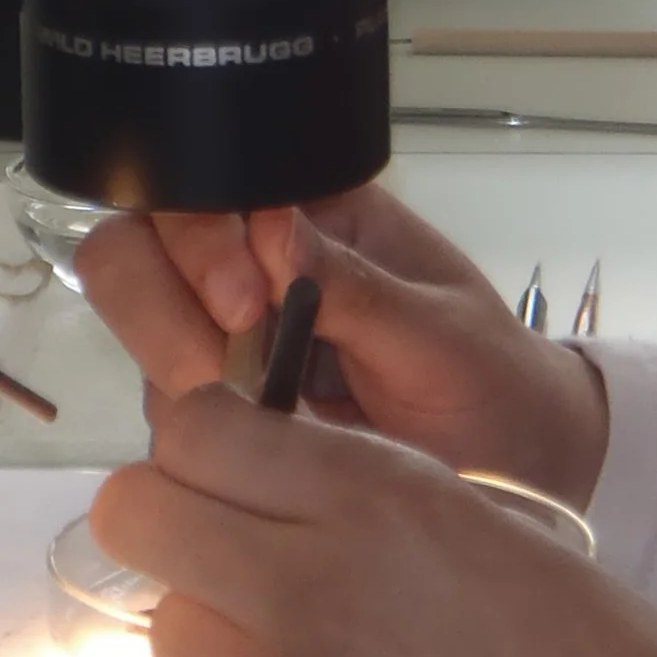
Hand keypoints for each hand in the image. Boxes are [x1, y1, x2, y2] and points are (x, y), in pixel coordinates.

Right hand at [80, 185, 610, 507]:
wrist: (514, 470)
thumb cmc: (490, 381)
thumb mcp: (439, 333)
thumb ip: (357, 288)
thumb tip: (271, 228)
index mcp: (316, 214)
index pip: (214, 186)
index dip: (201, 238)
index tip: (243, 302)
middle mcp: (256, 265)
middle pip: (142, 247)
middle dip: (154, 303)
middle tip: (209, 371)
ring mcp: (230, 339)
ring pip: (142, 329)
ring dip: (169, 370)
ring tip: (243, 418)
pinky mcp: (221, 414)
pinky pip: (167, 408)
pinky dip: (189, 430)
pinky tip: (244, 450)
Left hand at [93, 389, 656, 656]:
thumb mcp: (482, 520)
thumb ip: (362, 489)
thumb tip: (266, 474)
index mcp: (374, 495)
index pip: (197, 428)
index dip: (207, 441)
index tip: (232, 462)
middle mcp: (309, 587)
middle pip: (141, 516)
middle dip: (177, 517)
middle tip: (236, 544)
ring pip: (172, 627)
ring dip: (221, 627)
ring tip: (311, 650)